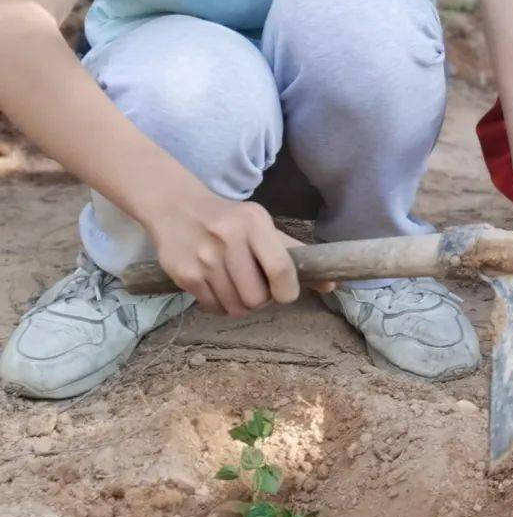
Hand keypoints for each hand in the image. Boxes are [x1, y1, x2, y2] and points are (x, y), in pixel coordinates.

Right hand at [146, 192, 332, 315]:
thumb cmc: (230, 220)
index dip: (288, 292)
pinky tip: (220, 286)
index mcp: (254, 223)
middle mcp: (228, 238)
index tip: (286, 293)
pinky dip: (221, 305)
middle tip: (258, 287)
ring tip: (238, 285)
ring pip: (236, 307)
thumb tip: (333, 284)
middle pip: (257, 297)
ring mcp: (204, 258)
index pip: (280, 270)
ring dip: (242, 304)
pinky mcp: (185, 275)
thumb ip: (295, 255)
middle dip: (263, 299)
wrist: (176, 208)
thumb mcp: (262, 226)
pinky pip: (214, 308)